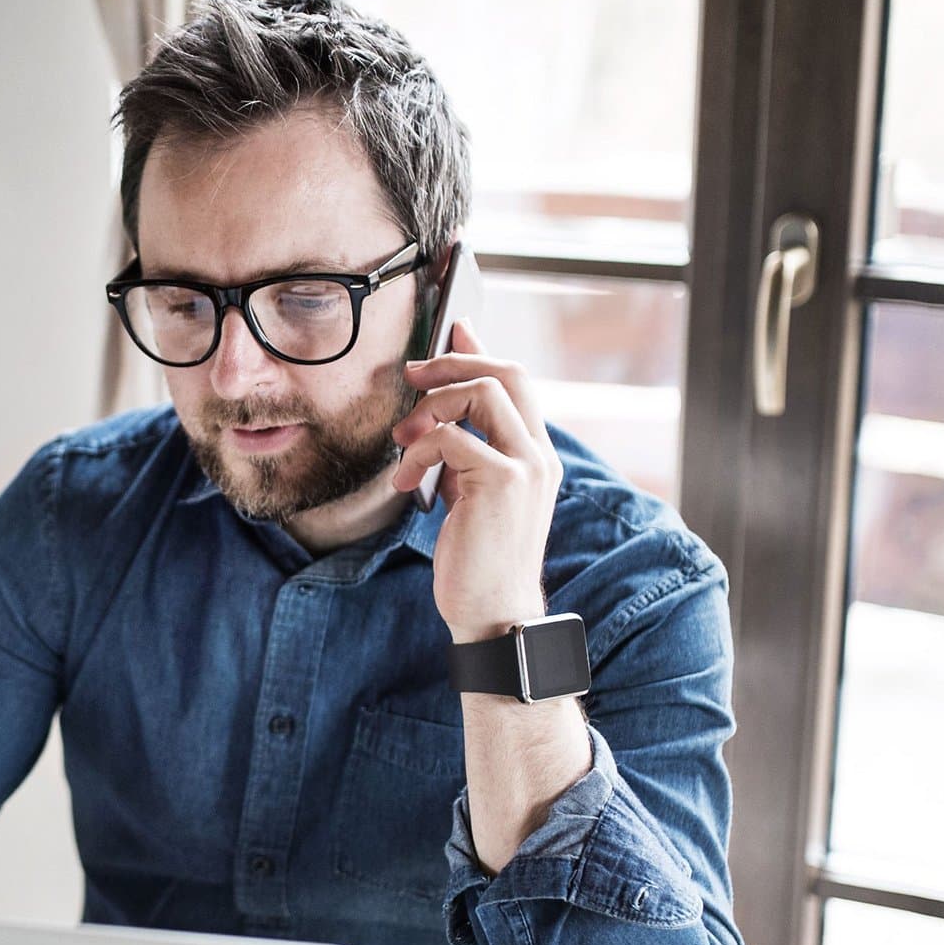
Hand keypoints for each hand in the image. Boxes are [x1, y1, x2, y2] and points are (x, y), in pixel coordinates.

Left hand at [388, 322, 561, 641]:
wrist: (493, 613)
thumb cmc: (478, 561)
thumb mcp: (473, 495)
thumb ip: (467, 453)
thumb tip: (440, 413)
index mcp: (536, 455)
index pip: (518, 380)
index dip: (481, 349)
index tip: (453, 331)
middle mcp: (539, 454)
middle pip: (506, 372)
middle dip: (452, 364)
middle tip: (411, 376)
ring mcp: (526, 465)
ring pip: (481, 392)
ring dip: (430, 408)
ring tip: (404, 443)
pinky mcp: (502, 482)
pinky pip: (451, 437)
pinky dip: (419, 452)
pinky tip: (406, 482)